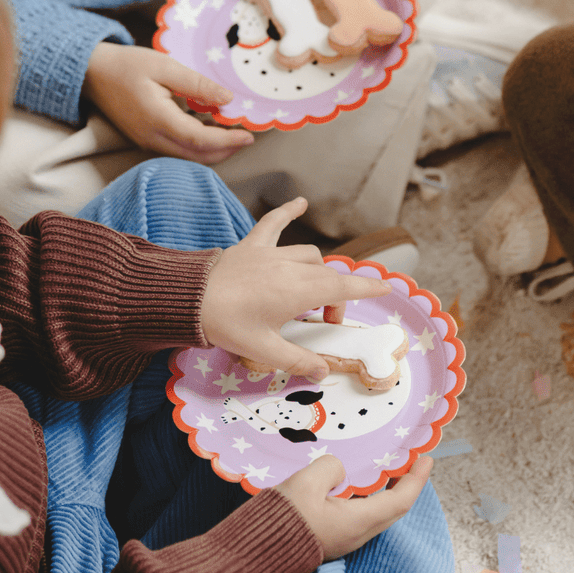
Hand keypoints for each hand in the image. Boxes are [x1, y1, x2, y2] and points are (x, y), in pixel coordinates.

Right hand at [82, 43, 253, 164]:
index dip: (227, 141)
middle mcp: (152, 138)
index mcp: (157, 119)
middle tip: (247, 138)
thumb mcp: (164, 66)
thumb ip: (197, 84)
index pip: (199, 139)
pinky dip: (198, 145)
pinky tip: (210, 129)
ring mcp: (148, 142)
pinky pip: (177, 150)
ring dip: (213, 150)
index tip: (249, 136)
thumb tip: (227, 99)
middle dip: (226, 151)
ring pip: (188, 156)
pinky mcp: (146, 139)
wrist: (91, 73)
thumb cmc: (127, 65)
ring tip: (233, 134)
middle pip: (196, 156)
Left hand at [201, 197, 391, 377]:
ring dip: (318, 272)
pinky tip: (300, 202)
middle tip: (324, 320)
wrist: (188, 300)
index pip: (343, 288)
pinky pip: (274, 223)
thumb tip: (322, 371)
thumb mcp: (264, 351)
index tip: (385, 287)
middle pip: (328, 276)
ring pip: (309, 256)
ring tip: (309, 294)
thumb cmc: (226, 325)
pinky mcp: (252, 245)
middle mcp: (291, 268)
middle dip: (335, 297)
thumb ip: (298, 361)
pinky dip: (288, 211)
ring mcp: (272, 253)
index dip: (367, 288)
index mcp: (298, 292)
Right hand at [275, 453, 431, 559]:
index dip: (417, 479)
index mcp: (358, 522)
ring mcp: (343, 539)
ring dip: (387, 491)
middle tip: (411, 462)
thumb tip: (339, 470)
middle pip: (393, 509)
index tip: (426, 459)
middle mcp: (356, 534)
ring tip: (387, 469)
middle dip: (406, 484)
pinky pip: (360, 516)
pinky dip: (369, 497)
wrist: (253, 555)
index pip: (400, 500)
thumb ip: (330, 467)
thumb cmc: (282, 520)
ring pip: (377, 513)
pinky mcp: (330, 538)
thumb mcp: (307, 482)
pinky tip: (356, 484)